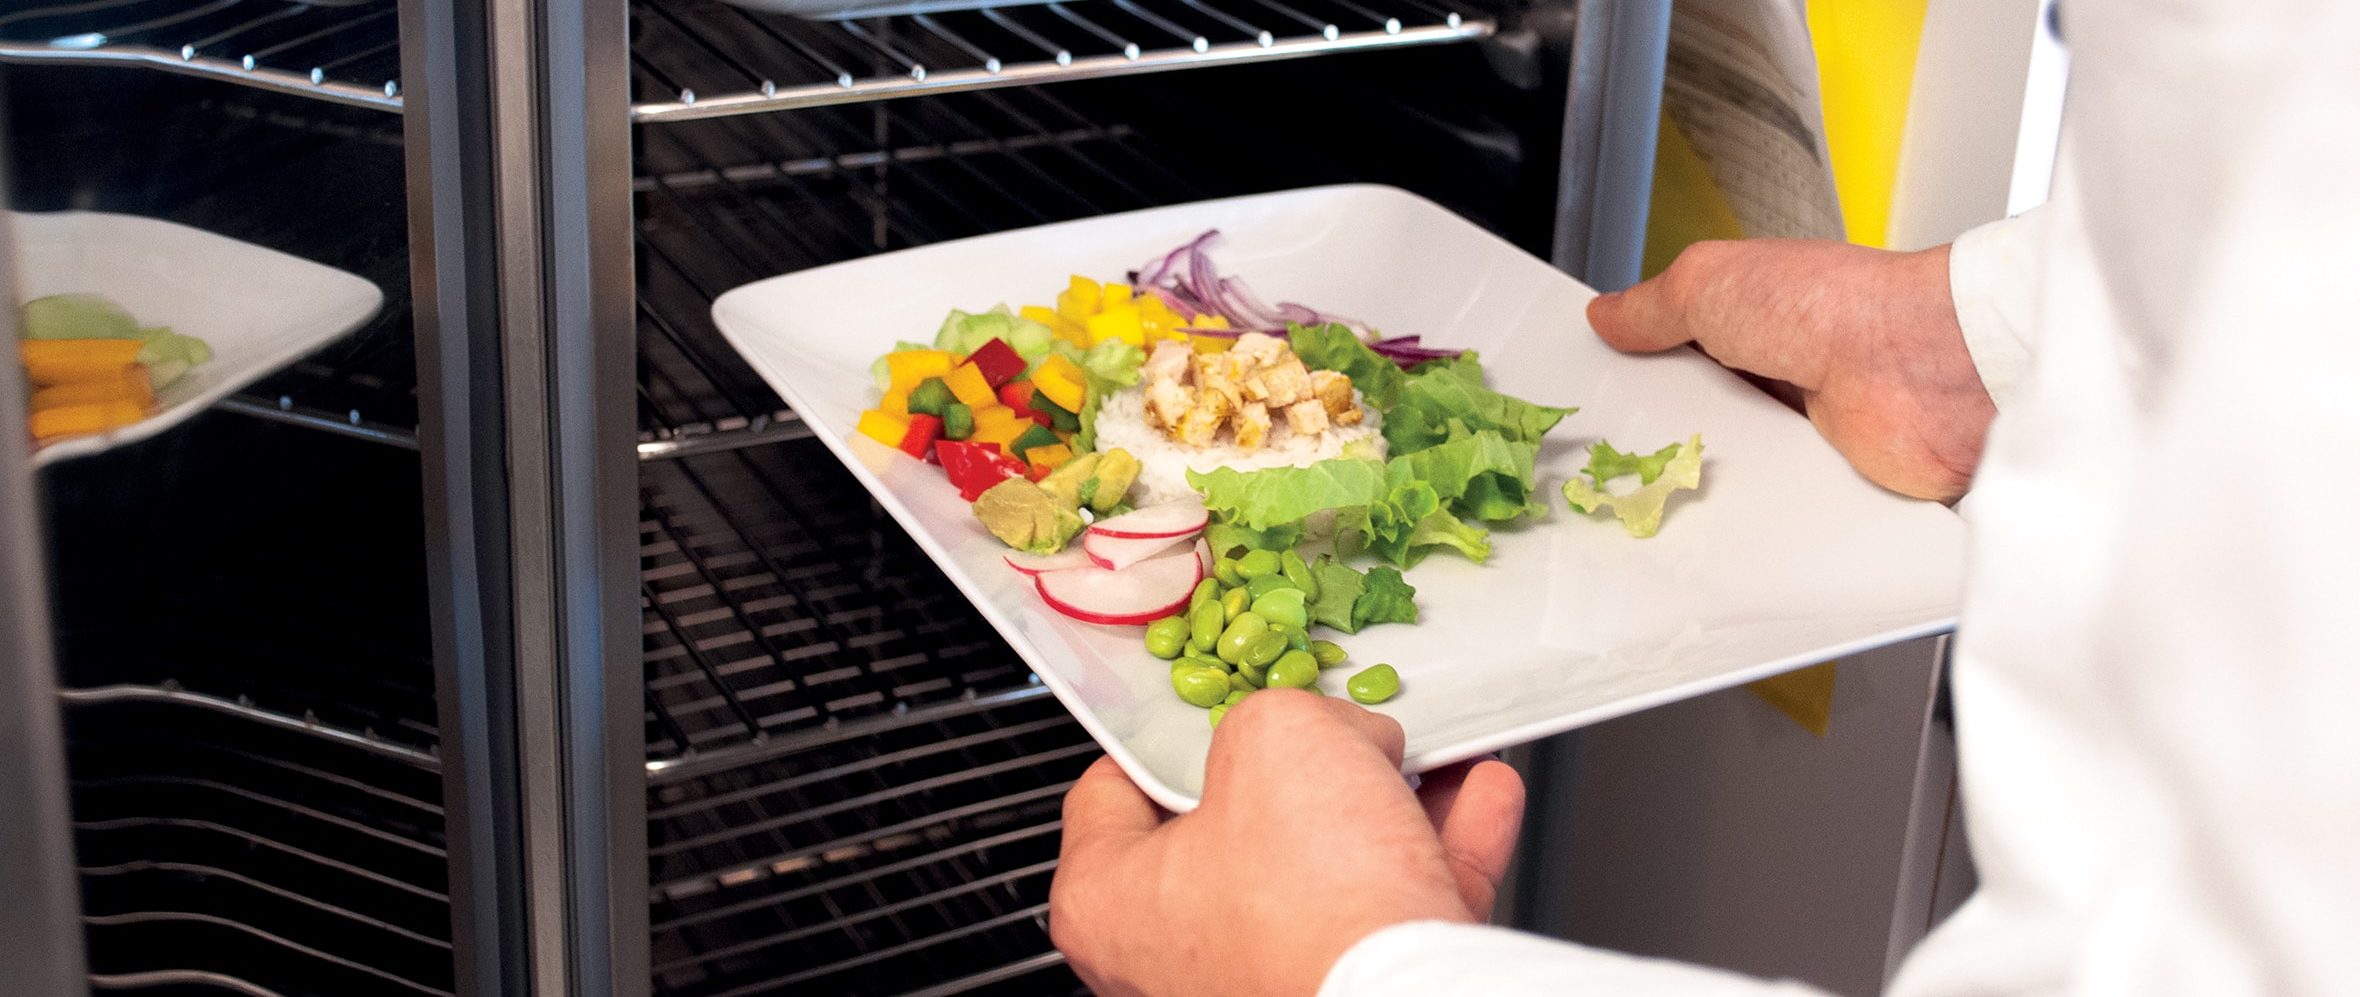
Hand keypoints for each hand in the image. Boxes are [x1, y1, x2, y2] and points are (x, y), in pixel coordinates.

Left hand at [1050, 691, 1525, 996]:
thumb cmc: (1312, 903)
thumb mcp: (1277, 737)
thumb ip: (1286, 712)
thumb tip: (1333, 731)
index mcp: (1112, 902)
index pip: (1116, 791)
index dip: (1173, 728)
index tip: (1216, 701)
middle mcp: (1179, 959)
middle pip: (1242, 824)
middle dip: (1308, 765)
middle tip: (1340, 725)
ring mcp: (1270, 981)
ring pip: (1331, 866)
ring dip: (1392, 800)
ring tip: (1429, 750)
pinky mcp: (1353, 990)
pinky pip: (1397, 907)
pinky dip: (1442, 848)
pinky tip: (1479, 796)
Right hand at [1588, 240, 1995, 501]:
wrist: (1921, 369)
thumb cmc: (1831, 307)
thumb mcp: (1711, 281)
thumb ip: (1652, 303)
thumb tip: (1608, 314)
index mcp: (1756, 316)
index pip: (1681, 350)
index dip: (1642, 371)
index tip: (1601, 396)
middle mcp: (1784, 372)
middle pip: (1698, 415)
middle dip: (1662, 431)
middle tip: (1617, 452)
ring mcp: (1809, 429)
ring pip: (1731, 465)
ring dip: (1705, 474)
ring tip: (1659, 487)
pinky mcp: (1833, 481)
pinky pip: (1774, 507)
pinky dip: (1751, 513)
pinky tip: (1721, 511)